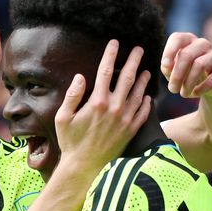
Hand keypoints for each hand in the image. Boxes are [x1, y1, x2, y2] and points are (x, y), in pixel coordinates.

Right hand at [55, 40, 150, 171]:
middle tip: (138, 49)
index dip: (110, 55)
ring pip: (138, 94)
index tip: (114, 43)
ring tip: (146, 70)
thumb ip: (72, 95)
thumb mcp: (63, 118)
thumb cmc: (70, 143)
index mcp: (97, 102)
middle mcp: (114, 108)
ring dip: (142, 80)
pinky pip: (142, 113)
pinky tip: (148, 97)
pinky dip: (146, 103)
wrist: (84, 167)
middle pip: (127, 78)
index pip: (105, 71)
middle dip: (133, 61)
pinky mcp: (130, 131)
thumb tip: (80, 76)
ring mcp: (125, 120)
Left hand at [160, 32, 211, 97]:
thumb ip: (168, 68)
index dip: (169, 51)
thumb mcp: (174, 71)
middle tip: (172, 90)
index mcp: (188, 41)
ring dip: (188, 83)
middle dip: (177, 75)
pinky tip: (195, 93)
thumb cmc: (187, 75)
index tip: (165, 66)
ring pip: (200, 65)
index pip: (178, 38)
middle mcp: (202, 44)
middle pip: (187, 55)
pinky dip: (202, 88)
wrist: (211, 86)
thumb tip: (167, 67)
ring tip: (183, 94)